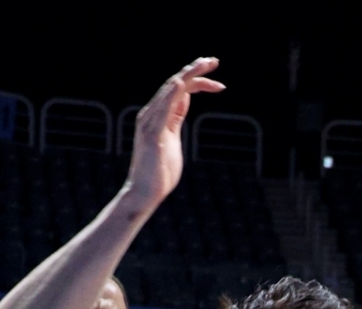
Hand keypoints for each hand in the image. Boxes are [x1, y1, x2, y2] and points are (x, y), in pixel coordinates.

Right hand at [126, 59, 224, 212]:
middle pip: (175, 83)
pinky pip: (163, 108)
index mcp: (157, 115)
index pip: (178, 90)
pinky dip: (173, 93)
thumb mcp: (172, 138)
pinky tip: (184, 83)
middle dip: (195, 69)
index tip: (217, 82)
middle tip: (214, 60)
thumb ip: (176, 119)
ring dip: (189, 75)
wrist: (143, 194)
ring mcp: (150, 123)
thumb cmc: (159, 172)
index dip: (197, 81)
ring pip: (170, 89)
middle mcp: (151, 114)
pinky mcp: (152, 135)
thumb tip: (184, 100)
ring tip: (206, 64)